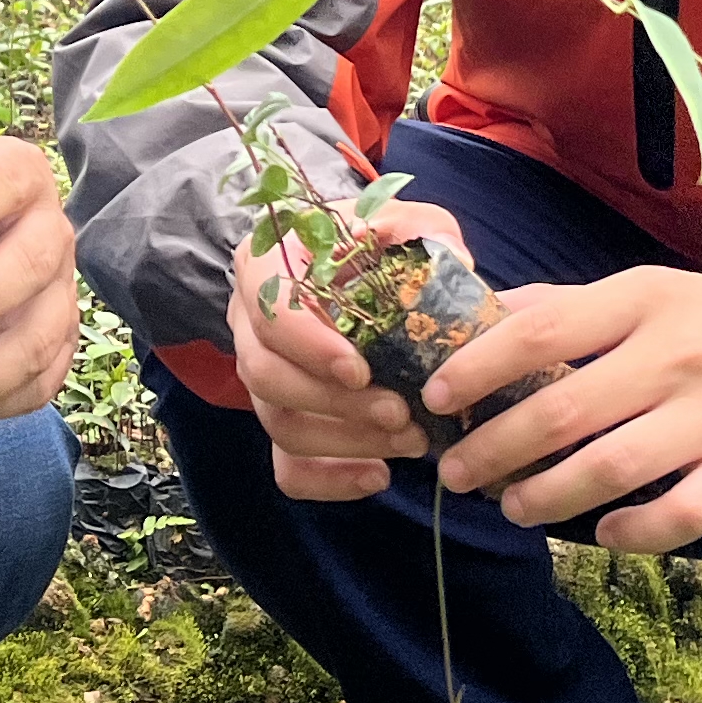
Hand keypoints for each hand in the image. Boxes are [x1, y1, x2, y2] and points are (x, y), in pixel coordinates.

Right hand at [225, 196, 463, 500]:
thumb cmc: (380, 245)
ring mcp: (261, 375)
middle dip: (336, 406)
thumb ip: (422, 230)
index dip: (310, 348)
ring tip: (409, 441)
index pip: (268, 312)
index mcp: (268, 265)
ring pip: (278, 424)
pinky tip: (379, 476)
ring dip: (346, 442)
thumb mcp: (405, 221)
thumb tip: (452, 259)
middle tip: (400, 415)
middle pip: (266, 377)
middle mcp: (249, 322)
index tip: (361, 370)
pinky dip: (330, 480)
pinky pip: (286, 467)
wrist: (359, 271)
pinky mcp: (282, 419)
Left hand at [421, 265, 701, 551]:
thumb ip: (570, 307)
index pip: (541, 331)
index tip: (436, 397)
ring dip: (548, 495)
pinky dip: (633, 532)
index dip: (478, 366)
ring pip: (611, 468)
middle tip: (458, 472)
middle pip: (563, 409)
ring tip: (513, 506)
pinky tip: (602, 534)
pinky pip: (680, 515)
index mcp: (642, 301)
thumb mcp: (650, 293)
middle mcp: (675, 356)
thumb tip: (486, 313)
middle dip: (495, 448)